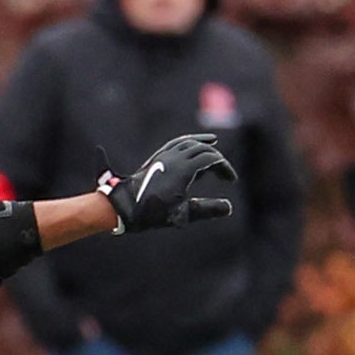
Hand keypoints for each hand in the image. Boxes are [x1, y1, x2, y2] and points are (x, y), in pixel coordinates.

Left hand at [99, 134, 237, 232]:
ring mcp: (164, 156)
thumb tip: (229, 207)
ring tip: (214, 148)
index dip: (224, 168)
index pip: (211, 159)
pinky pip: (176, 143)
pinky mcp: (156, 158)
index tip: (230, 180)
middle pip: (203, 149)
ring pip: (189, 143)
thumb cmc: (151, 213)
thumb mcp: (182, 214)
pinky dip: (189, 141)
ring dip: (204, 147)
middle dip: (217, 160)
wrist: (123, 206)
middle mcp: (174, 158)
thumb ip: (206, 210)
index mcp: (183, 169)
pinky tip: (193, 143)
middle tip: (224, 175)